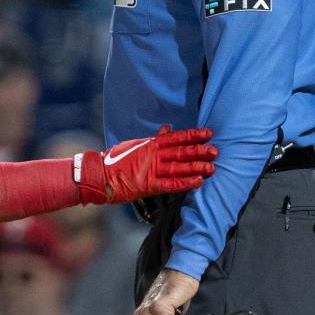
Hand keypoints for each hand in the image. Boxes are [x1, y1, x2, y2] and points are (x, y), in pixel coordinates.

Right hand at [77, 126, 216, 204]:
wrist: (98, 175)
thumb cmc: (115, 161)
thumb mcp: (135, 145)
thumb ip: (153, 139)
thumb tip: (167, 129)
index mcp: (150, 144)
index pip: (176, 137)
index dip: (193, 135)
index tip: (208, 133)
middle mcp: (153, 155)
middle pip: (181, 151)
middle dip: (199, 151)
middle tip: (215, 151)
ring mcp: (150, 170)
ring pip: (178, 167)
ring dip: (196, 167)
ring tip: (211, 167)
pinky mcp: (147, 185)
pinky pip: (170, 184)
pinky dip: (185, 183)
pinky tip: (197, 182)